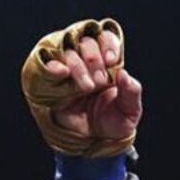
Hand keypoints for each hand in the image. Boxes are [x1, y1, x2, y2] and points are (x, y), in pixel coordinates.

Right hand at [21, 19, 141, 157]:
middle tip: (100, 81)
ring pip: (69, 51)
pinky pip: (48, 65)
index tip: (111, 61)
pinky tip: (62, 72)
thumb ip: (132, 92)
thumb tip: (123, 74)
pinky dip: (53, 66)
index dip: (108, 44)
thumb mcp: (130, 111)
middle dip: (94, 58)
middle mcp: (88, 62)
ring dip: (78, 66)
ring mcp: (70, 71)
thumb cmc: (115, 122)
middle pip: (87, 42)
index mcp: (109, 63)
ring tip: (88, 87)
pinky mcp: (54, 83)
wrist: (96, 141)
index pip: (106, 38)